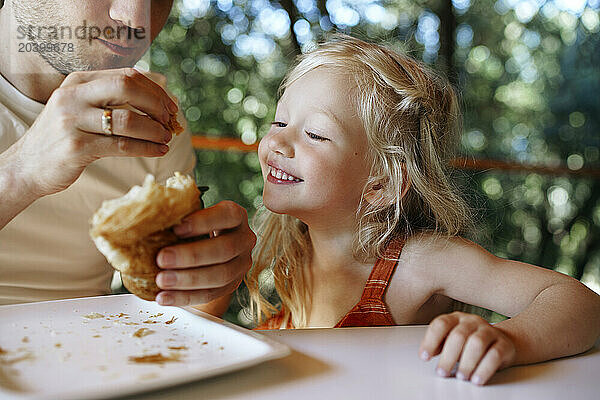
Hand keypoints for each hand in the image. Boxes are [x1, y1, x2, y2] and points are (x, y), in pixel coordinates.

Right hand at [13, 68, 176, 197]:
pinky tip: (158, 150)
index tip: (171, 106)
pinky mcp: (77, 147)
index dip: (155, 90)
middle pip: (127, 87)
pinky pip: (122, 145)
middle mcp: (73, 95)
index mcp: (78, 81)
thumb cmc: (64, 138)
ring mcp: (73, 120)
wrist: (27, 166)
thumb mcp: (81, 109)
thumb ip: (111, 100)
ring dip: (154, 130)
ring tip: (166, 138)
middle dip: (156, 104)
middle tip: (170, 121)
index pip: (127, 75)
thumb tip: (159, 103)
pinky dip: (146, 148)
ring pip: (128, 119)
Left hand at [154, 201, 255, 306]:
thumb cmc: (190, 227)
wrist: (203, 252)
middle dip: (191, 255)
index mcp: (236, 215)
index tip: (176, 228)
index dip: (203, 222)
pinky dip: (185, 297)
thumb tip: (138, 211)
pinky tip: (164, 296)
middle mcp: (244, 239)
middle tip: (162, 258)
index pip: (227, 215)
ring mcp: (241, 264)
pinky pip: (210, 294)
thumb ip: (172, 213)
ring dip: (188, 279)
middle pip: (224, 249)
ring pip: (220, 275)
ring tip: (161, 280)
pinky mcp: (231, 285)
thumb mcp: (187, 215)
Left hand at [419, 311, 515, 384]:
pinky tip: (476, 379)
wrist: (501, 342)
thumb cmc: (470, 343)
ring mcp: (489, 331)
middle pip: (458, 335)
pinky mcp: (504, 344)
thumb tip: (426, 354)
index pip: (441, 324)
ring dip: (467, 362)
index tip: (424, 357)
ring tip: (461, 376)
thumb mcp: (452, 341)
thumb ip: (439, 344)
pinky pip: (494, 355)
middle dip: (448, 356)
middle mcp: (472, 321)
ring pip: (477, 343)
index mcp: (456, 318)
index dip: (430, 340)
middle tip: (442, 372)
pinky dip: (484, 369)